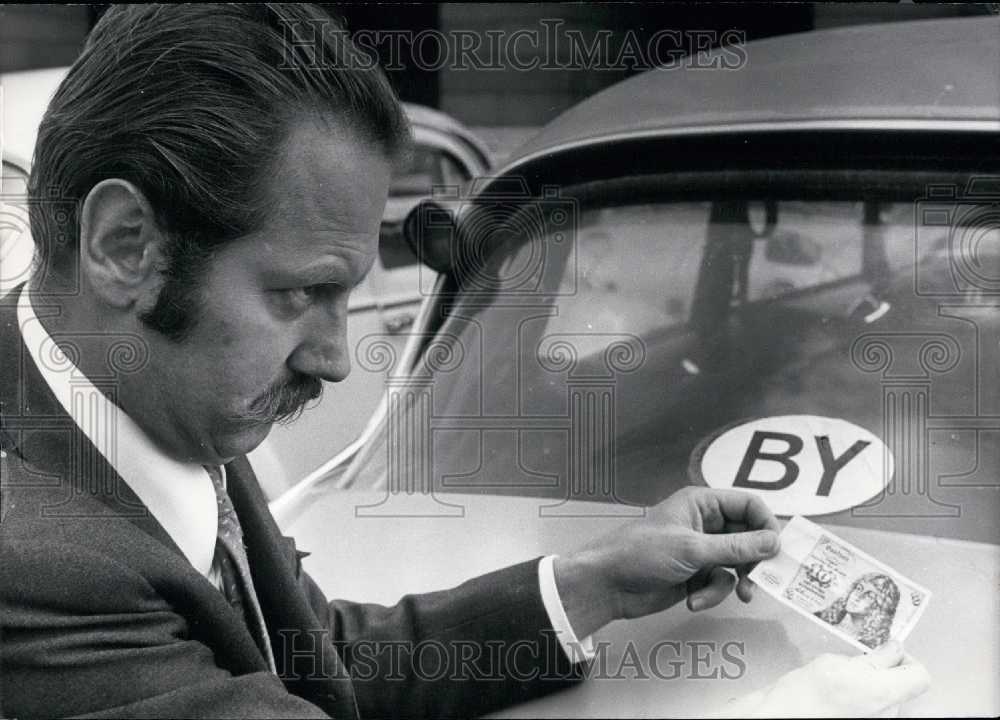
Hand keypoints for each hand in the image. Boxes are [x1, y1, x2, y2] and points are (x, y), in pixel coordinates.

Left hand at [553, 486, 780, 637]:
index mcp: (702, 503)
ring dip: (734, 582)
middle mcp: (705, 523)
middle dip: (754, 560)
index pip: (749, 505)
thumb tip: (774, 542)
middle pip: (749, 537)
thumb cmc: (641, 553)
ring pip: (737, 564)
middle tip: (761, 580)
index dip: (767, 525)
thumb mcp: (692, 549)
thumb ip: (736, 547)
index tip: (777, 551)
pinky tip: (694, 601)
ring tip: (739, 596)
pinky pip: (720, 583)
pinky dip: (712, 593)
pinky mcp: (696, 574)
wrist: (608, 585)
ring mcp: (701, 550)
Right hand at [725, 641, 930, 716]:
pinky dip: (860, 697)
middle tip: (856, 661)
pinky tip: (836, 693)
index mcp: (886, 695)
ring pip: (885, 697)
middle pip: (902, 686)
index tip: (887, 651)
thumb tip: (893, 649)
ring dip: (870, 684)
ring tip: (840, 677)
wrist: (780, 719)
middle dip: (884, 670)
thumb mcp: (837, 663)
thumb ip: (872, 658)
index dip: (907, 660)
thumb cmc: (804, 696)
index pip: (921, 676)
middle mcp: (887, 714)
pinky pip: (871, 707)